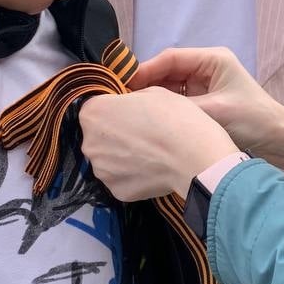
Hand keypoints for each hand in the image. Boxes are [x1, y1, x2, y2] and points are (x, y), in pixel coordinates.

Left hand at [79, 86, 236, 201]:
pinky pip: (121, 179)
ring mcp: (101, 171)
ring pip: (109, 160)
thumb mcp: (153, 92)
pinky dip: (133, 175)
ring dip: (122, 157)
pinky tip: (152, 170)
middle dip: (115, 135)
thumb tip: (126, 107)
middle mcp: (89, 143)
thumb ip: (130, 99)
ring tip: (149, 155)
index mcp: (92, 113)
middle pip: (98, 137)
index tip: (134, 114)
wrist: (195, 157)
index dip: (116, 110)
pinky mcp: (116, 191)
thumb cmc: (175, 118)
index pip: (96, 108)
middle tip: (143, 135)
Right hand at [132, 47, 283, 179]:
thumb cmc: (254, 120)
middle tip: (123, 103)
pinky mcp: (204, 104)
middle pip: (166, 72)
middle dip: (146, 86)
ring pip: (169, 88)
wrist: (280, 142)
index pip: (170, 58)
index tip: (124, 87)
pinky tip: (149, 121)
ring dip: (153, 100)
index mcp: (212, 60)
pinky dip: (164, 111)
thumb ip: (181, 107)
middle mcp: (205, 68)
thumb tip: (146, 108)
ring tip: (132, 113)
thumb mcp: (216, 111)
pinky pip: (177, 103)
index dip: (145, 70)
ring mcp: (203, 86)